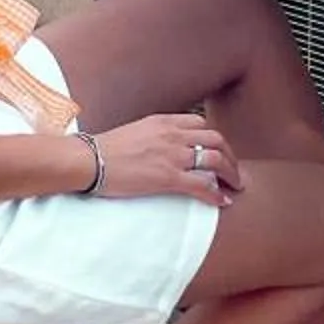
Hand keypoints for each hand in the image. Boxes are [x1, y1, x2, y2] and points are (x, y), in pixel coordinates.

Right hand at [94, 113, 241, 204]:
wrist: (89, 160)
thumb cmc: (103, 150)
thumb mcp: (134, 132)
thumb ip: (153, 136)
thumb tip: (160, 148)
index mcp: (163, 122)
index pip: (200, 125)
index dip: (214, 139)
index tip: (218, 152)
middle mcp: (173, 135)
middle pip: (215, 140)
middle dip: (229, 156)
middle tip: (233, 170)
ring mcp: (172, 155)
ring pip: (215, 160)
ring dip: (230, 173)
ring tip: (235, 185)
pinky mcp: (168, 177)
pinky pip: (202, 185)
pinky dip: (216, 193)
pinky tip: (222, 201)